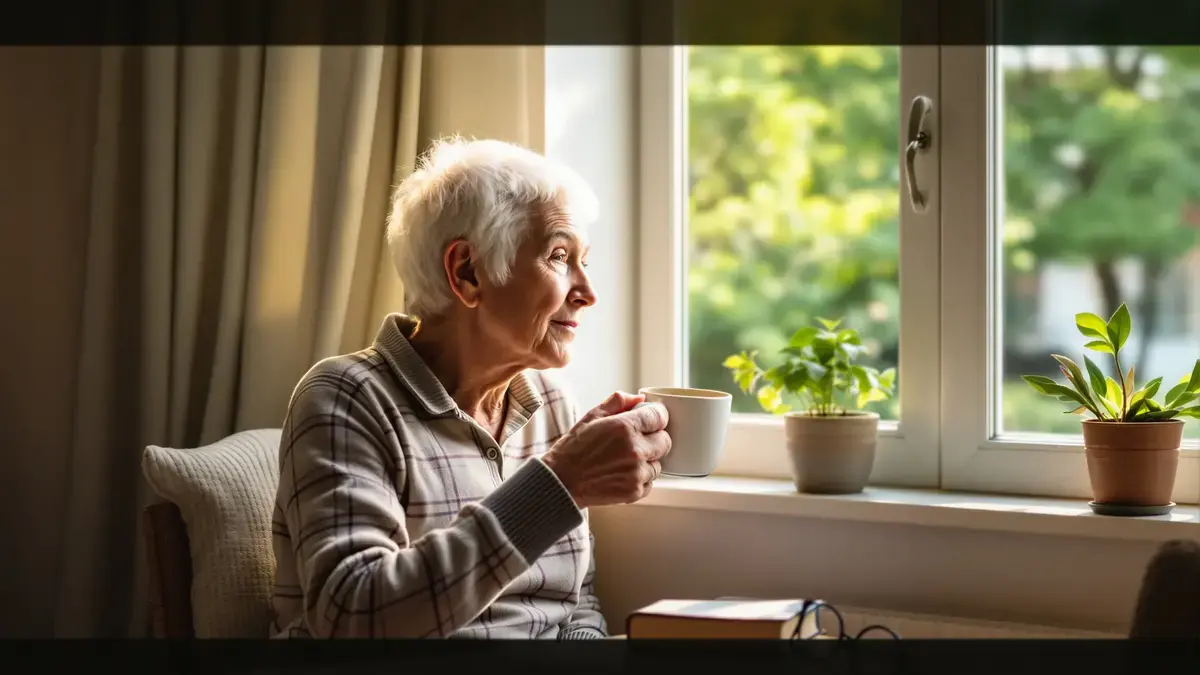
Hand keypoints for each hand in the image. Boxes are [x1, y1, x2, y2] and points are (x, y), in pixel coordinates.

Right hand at [542, 392, 671, 508]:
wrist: (561, 481)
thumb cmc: (574, 448)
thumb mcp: (592, 416)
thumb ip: (618, 402)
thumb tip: (639, 398)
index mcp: (624, 427)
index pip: (660, 416)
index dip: (655, 416)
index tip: (649, 418)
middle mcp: (634, 450)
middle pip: (665, 440)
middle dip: (654, 437)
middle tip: (636, 440)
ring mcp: (636, 473)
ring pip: (658, 463)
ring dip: (647, 460)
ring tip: (625, 459)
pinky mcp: (634, 492)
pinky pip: (650, 482)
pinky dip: (641, 478)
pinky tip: (622, 473)